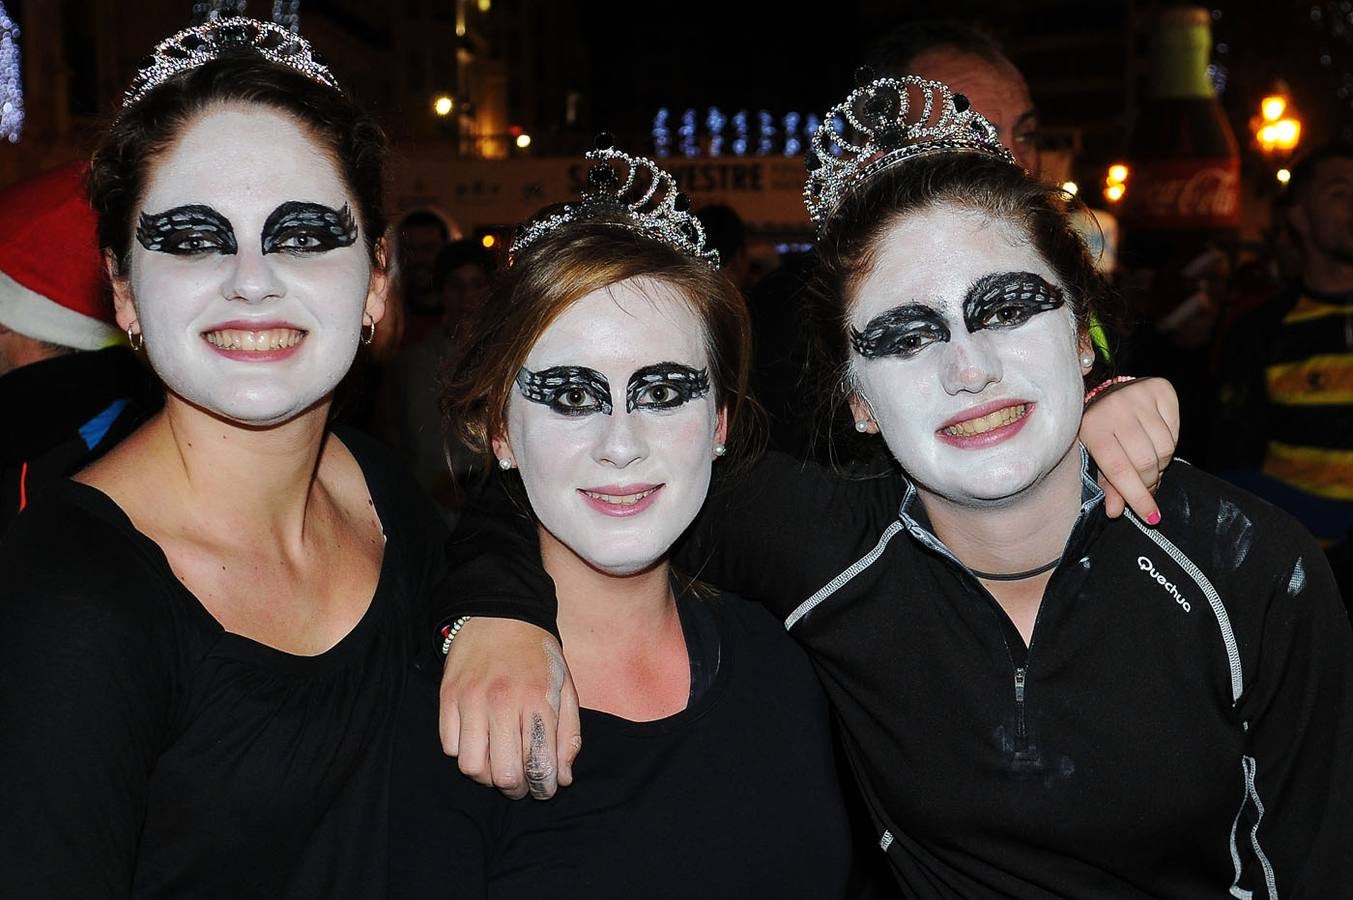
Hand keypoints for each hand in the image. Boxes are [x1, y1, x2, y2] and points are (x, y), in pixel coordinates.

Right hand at [439, 618, 581, 799]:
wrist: (500, 614)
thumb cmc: (537, 656)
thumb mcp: (565, 688)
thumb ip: (569, 734)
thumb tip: (563, 777)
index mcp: (538, 699)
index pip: (540, 764)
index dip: (544, 788)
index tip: (544, 789)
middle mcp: (503, 702)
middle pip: (504, 775)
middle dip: (516, 789)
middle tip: (521, 784)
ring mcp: (471, 700)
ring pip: (471, 766)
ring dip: (486, 775)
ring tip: (497, 765)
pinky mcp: (448, 697)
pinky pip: (449, 746)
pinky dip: (463, 752)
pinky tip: (477, 741)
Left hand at [1080, 376, 1178, 520]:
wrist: (1106, 390)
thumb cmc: (1099, 429)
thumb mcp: (1094, 456)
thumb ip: (1107, 484)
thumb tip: (1116, 511)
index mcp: (1092, 427)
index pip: (1119, 469)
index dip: (1136, 496)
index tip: (1150, 516)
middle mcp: (1115, 407)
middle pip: (1145, 461)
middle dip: (1149, 482)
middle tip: (1147, 487)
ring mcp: (1139, 395)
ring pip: (1165, 447)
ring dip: (1160, 464)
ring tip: (1149, 462)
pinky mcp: (1161, 388)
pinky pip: (1176, 429)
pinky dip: (1170, 442)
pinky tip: (1155, 440)